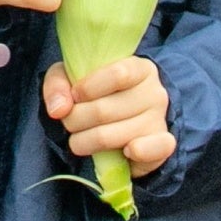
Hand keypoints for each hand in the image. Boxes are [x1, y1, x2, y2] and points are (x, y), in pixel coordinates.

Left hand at [43, 53, 176, 175]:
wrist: (121, 122)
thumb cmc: (96, 94)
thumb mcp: (72, 79)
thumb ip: (58, 85)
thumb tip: (58, 109)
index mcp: (138, 68)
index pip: (118, 74)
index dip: (89, 88)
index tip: (74, 96)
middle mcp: (154, 92)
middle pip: (106, 110)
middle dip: (76, 120)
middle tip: (69, 123)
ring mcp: (159, 119)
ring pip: (117, 135)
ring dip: (87, 141)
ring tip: (80, 140)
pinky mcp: (163, 145)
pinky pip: (155, 149)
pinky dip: (136, 153)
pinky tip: (124, 151)